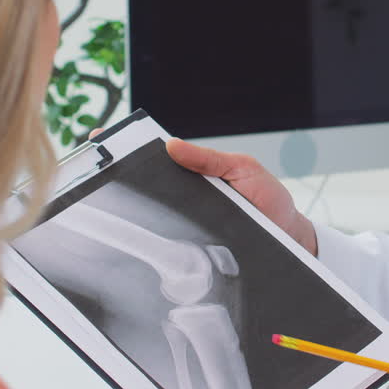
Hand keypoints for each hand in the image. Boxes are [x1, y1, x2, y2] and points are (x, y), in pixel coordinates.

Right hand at [90, 129, 315, 255]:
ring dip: (133, 211)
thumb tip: (171, 145)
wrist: (290, 240)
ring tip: (108, 196)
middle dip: (119, 177)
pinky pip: (169, 244)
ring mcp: (188, 222)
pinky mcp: (193, 250)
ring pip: (154, 216)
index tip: (101, 139)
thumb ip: (210, 160)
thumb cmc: (269, 201)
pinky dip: (154, 241)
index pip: (156, 156)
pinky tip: (139, 237)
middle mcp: (186, 197)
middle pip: (147, 185)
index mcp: (196, 173)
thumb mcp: (244, 169)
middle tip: (98, 169)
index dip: (127, 148)